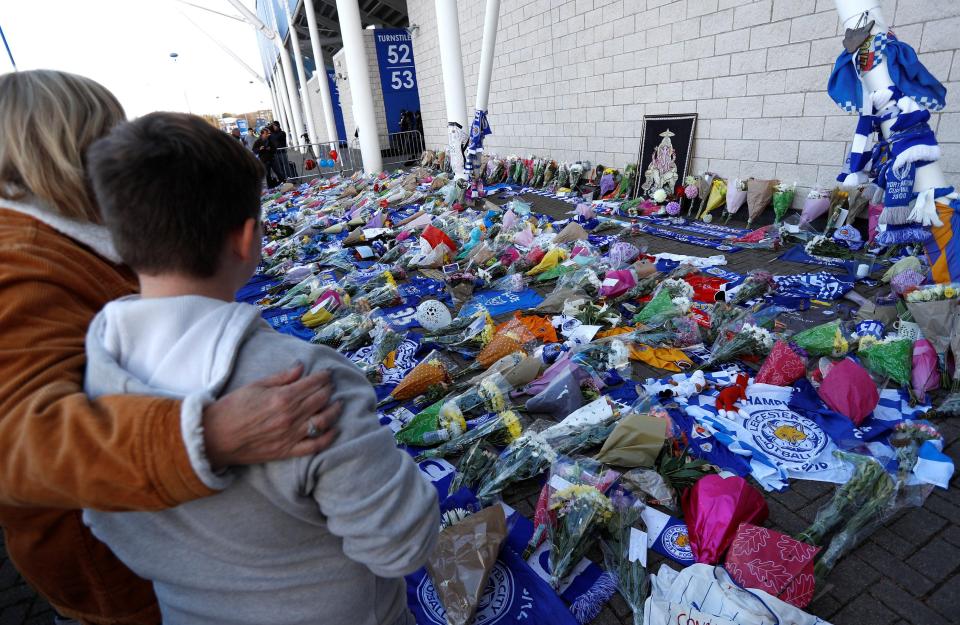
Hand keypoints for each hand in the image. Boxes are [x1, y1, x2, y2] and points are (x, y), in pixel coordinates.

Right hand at [202, 362, 341, 468]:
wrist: (215, 436)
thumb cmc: (232, 408)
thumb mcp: (255, 385)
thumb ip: (282, 377)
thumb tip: (301, 367)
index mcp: (282, 397)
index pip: (313, 384)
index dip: (324, 377)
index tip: (328, 373)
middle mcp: (290, 416)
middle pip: (320, 400)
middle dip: (329, 390)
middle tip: (331, 385)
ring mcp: (290, 435)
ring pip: (323, 421)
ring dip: (334, 411)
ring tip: (338, 404)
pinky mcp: (287, 451)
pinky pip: (314, 446)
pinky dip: (328, 438)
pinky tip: (334, 430)